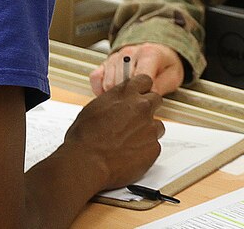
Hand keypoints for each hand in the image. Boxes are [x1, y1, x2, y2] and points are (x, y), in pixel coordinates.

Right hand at [63, 74, 164, 189]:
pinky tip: (131, 153)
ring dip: (148, 130)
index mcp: (126, 94)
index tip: (139, 95)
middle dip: (148, 108)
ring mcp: (150, 127)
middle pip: (156, 100)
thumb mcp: (95, 108)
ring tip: (130, 140)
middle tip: (136, 119)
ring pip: (158, 125)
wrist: (88, 163)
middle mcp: (141, 107)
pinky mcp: (154, 147)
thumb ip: (113, 101)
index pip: (145, 80)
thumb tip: (117, 103)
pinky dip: (146, 149)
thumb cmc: (85, 138)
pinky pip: (155, 145)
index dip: (141, 89)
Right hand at [89, 43, 183, 96]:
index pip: (140, 77)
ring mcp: (115, 57)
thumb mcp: (172, 76)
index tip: (147, 101)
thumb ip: (162, 86)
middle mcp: (129, 53)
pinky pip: (96, 78)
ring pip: (108, 84)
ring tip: (127, 100)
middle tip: (137, 106)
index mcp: (148, 54)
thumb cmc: (165, 65)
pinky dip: (100, 90)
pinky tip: (113, 95)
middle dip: (130, 99)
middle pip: (122, 83)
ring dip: (116, 96)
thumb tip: (150, 97)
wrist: (158, 53)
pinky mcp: (104, 63)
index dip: (143, 94)